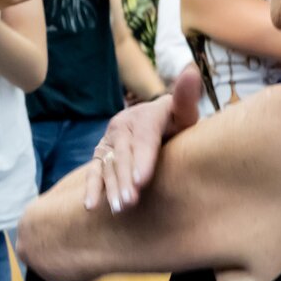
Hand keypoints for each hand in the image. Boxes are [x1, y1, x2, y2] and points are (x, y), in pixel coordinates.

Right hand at [85, 68, 201, 212]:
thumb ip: (186, 98)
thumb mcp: (185, 113)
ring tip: (118, 209)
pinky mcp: (101, 154)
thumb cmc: (176, 122)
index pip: (143, 138)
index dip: (142, 159)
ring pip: (108, 165)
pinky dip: (91, 188)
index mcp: (145, 116)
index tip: (142, 180)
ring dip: (111, 187)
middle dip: (125, 178)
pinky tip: (90, 206)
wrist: (155, 123)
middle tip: (131, 202)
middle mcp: (123, 125)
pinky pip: (94, 170)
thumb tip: (191, 71)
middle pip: (123, 154)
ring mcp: (109, 140)